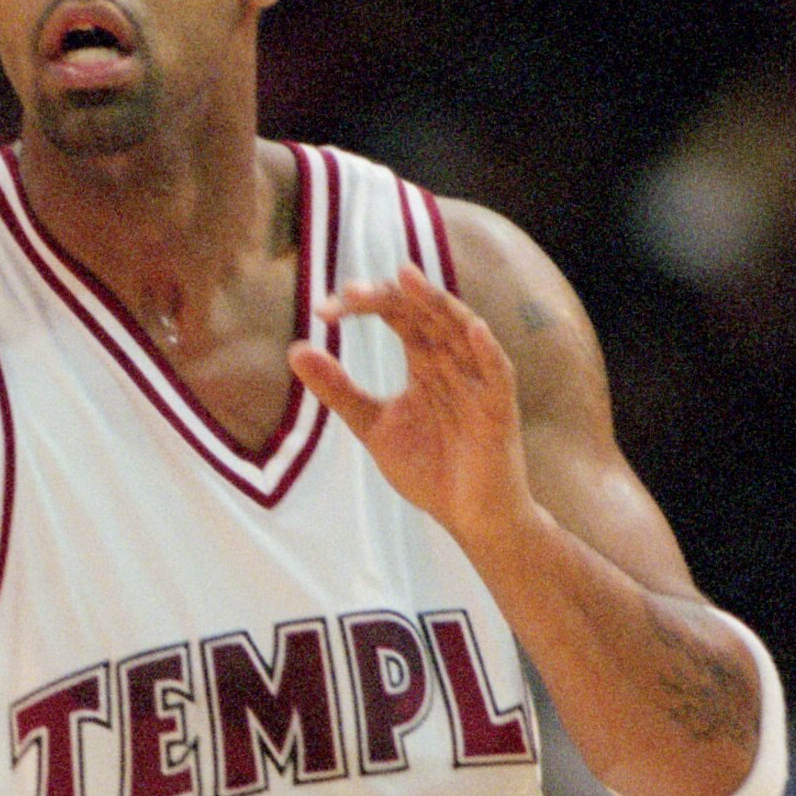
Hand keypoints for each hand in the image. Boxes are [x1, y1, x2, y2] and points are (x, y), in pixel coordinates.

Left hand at [289, 266, 535, 553]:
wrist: (469, 518)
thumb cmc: (430, 469)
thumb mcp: (373, 426)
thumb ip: (339, 391)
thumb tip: (296, 349)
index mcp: (425, 360)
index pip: (396, 315)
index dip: (362, 306)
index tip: (323, 311)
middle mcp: (453, 361)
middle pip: (423, 314)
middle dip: (389, 299)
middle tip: (351, 291)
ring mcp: (478, 382)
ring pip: (460, 330)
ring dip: (436, 304)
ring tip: (408, 277)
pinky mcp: (499, 409)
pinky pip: (498, 373)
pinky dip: (487, 351)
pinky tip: (472, 330)